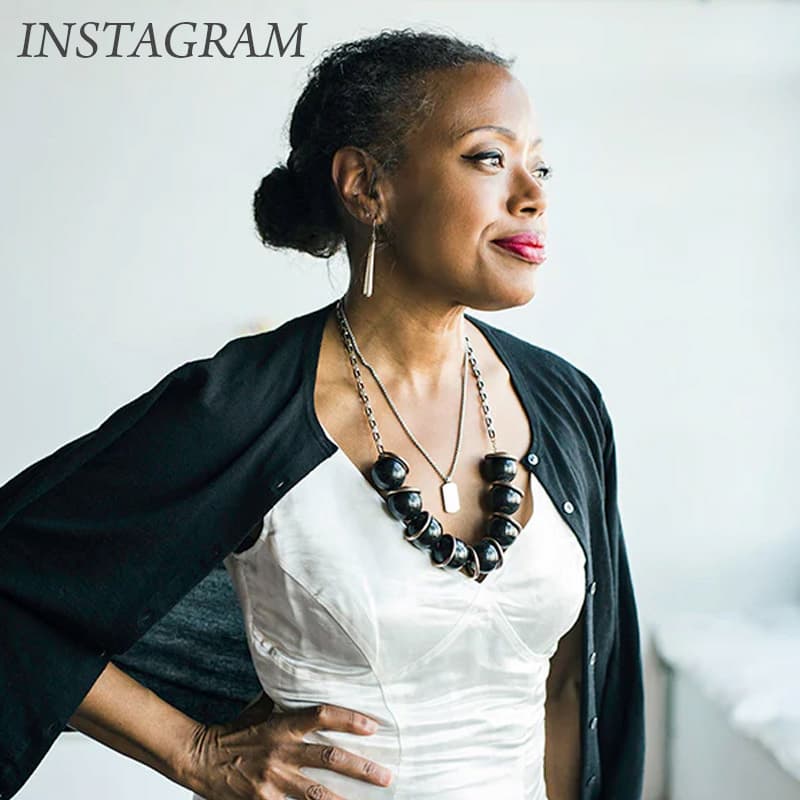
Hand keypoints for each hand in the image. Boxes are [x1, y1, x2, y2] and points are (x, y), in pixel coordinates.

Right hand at [184, 693, 392, 798]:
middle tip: (386, 776)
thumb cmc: (235, 732)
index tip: (373, 725)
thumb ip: (284, 699)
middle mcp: (281, 752)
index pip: (321, 715)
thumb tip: (302, 676)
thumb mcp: (260, 710)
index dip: (348, 719)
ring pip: (316, 793)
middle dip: (361, 768)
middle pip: (328, 757)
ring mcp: (273, 781)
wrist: (200, 759)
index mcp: (282, 725)